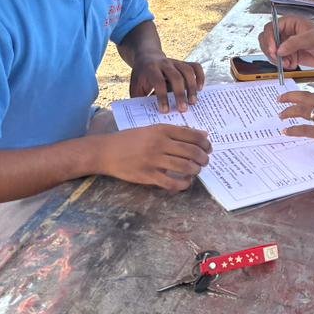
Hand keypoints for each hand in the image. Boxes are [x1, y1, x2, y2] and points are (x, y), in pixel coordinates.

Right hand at [94, 125, 211, 191]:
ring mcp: (153, 160)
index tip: (208, 148)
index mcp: (161, 130)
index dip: (204, 143)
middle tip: (205, 161)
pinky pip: (172, 183)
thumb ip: (176, 132)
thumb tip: (203, 135)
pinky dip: (183, 184)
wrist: (105, 151)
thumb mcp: (152, 130)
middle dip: (203, 158)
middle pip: (191, 151)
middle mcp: (159, 143)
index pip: (191, 135)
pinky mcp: (148, 175)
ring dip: (196, 170)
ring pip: (185, 167)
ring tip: (196, 170)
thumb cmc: (130, 140)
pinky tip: (186, 182)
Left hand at [130, 53, 205, 112]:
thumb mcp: (135, 87)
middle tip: (183, 109)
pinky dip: (200, 77)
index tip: (165, 111)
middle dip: (180, 94)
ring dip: (192, 87)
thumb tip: (146, 117)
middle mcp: (164, 63)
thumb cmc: (141, 77)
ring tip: (193, 102)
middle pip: (176, 77)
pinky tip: (200, 89)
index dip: (162, 97)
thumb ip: (140, 99)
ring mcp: (176, 62)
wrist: (147, 56)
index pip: (158, 82)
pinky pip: (195, 66)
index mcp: (150, 69)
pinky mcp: (184, 63)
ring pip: (188, 71)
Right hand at [258, 15, 313, 70]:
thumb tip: (280, 49)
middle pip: (267, 39)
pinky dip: (283, 64)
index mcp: (290, 23)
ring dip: (277, 59)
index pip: (271, 28)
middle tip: (277, 58)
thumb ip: (294, 43)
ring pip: (272, 51)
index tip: (274, 49)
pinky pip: (279, 60)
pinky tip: (293, 64)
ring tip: (288, 63)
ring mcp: (288, 44)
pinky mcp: (291, 55)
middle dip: (270, 50)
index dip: (269, 38)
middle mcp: (286, 32)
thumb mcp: (311, 38)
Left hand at [277, 90, 313, 163]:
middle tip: (281, 99)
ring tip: (281, 115)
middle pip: (306, 97)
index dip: (306, 95)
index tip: (298, 97)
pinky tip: (286, 131)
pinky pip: (305, 129)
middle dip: (291, 97)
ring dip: (289, 112)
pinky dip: (293, 130)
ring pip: (303, 110)